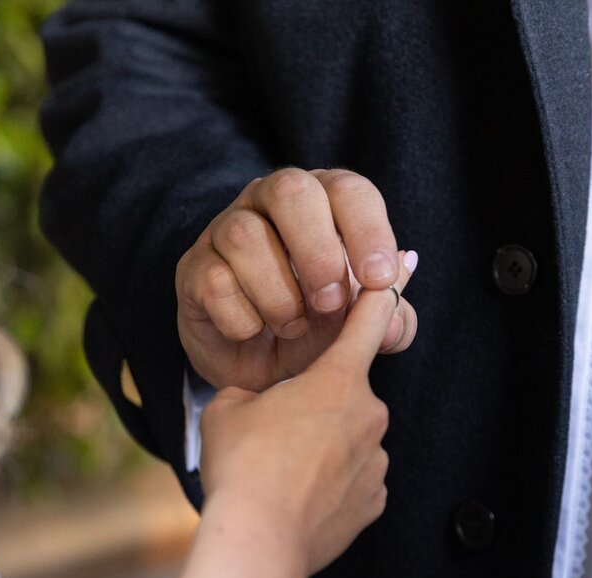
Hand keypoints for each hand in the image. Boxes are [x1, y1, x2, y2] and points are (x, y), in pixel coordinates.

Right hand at [176, 168, 417, 390]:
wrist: (262, 373)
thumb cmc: (318, 332)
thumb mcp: (360, 329)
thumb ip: (388, 314)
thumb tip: (398, 291)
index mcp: (325, 203)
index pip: (349, 190)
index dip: (367, 230)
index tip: (377, 279)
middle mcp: (272, 202)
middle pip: (291, 190)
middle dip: (317, 252)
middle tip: (329, 304)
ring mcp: (225, 230)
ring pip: (244, 235)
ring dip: (278, 293)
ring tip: (292, 326)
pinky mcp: (193, 268)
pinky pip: (214, 281)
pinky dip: (242, 316)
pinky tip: (255, 331)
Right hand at [197, 284, 403, 575]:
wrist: (259, 542)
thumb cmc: (242, 466)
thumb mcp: (227, 409)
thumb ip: (253, 393)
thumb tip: (260, 407)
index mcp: (338, 381)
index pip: (368, 322)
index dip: (381, 292)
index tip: (405, 266)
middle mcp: (369, 415)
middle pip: (345, 397)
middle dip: (315, 408)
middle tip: (274, 436)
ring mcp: (376, 462)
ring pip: (348, 443)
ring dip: (321, 451)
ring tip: (280, 475)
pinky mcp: (373, 502)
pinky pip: (352, 482)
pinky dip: (330, 487)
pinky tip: (298, 500)